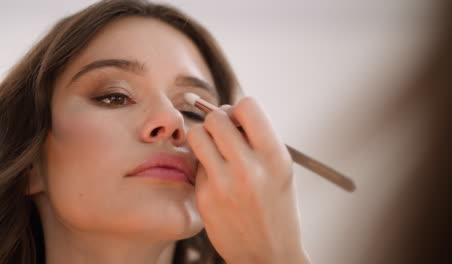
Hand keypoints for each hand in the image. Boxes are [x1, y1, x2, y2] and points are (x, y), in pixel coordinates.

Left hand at [187, 97, 309, 263]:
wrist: (268, 254)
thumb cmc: (277, 207)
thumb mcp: (281, 170)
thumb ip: (259, 139)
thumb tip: (228, 111)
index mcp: (274, 157)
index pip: (247, 105)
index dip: (239, 109)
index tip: (239, 121)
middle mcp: (248, 168)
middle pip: (216, 117)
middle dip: (218, 120)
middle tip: (224, 134)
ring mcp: (223, 184)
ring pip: (197, 134)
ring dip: (204, 136)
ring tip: (215, 149)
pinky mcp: (205, 197)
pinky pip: (195, 162)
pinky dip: (203, 163)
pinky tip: (216, 177)